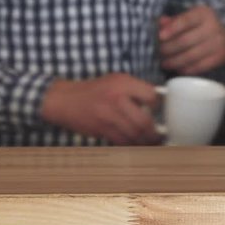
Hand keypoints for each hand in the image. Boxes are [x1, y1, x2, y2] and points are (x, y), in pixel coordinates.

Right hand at [40, 74, 160, 144]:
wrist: (65, 100)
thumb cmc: (94, 91)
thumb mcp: (116, 81)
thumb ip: (136, 89)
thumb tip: (157, 103)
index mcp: (123, 83)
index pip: (151, 96)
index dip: (158, 106)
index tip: (159, 112)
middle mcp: (117, 98)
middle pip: (144, 121)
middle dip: (154, 133)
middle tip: (160, 136)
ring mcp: (108, 115)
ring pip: (134, 134)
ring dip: (145, 142)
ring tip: (151, 143)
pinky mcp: (101, 129)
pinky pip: (122, 141)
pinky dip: (131, 144)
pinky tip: (136, 144)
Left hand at [159, 5, 224, 74]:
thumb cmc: (200, 27)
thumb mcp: (188, 19)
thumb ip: (173, 21)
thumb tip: (160, 23)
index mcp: (203, 13)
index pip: (185, 21)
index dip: (172, 29)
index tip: (160, 37)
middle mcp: (214, 26)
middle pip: (185, 40)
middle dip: (168, 48)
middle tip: (158, 53)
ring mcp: (219, 42)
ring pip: (191, 56)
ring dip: (174, 61)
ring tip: (164, 63)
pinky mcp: (222, 56)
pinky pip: (200, 66)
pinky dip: (186, 69)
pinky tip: (177, 69)